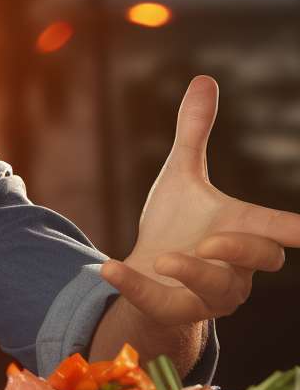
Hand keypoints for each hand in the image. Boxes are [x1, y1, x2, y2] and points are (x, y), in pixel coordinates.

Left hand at [101, 75, 299, 325]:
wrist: (147, 271)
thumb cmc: (175, 223)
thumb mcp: (181, 175)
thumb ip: (193, 133)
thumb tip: (204, 79)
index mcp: (242, 228)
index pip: (283, 227)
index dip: (298, 228)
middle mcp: (235, 266)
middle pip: (261, 261)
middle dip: (243, 251)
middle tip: (213, 241)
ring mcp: (208, 294)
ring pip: (221, 291)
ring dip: (195, 274)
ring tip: (164, 259)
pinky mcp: (173, 310)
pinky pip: (161, 305)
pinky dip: (136, 287)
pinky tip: (108, 268)